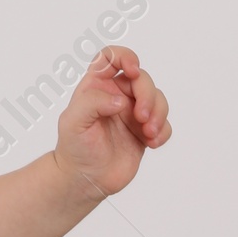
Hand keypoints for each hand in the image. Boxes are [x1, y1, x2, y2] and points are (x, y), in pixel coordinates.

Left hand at [52, 47, 170, 204]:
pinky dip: (163, 131)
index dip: (125, 57)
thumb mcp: (73, 121)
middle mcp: (116, 95)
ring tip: (149, 134)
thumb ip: (92, 103)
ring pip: (158, 99)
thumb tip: (121, 101)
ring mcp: (132, 113)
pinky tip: (152, 143)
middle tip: (142, 117)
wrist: (85, 179)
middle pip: (142, 79)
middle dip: (148, 95)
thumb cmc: (74, 148)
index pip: (111, 58)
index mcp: (96, 86)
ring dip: (159, 113)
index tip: (133, 71)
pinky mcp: (144, 132)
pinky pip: (164, 123)